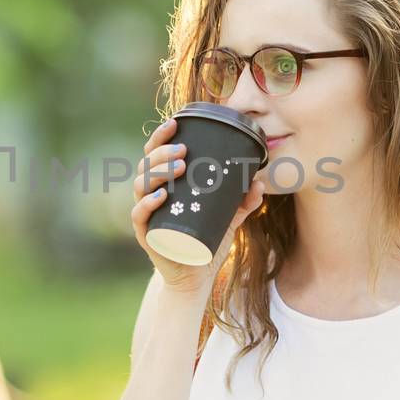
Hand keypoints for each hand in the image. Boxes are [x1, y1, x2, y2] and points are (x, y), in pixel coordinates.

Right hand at [130, 116, 266, 296]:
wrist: (195, 278)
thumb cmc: (206, 243)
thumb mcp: (228, 219)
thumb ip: (243, 202)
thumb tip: (259, 183)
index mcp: (165, 185)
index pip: (156, 154)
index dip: (161, 136)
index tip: (175, 122)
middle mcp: (151, 195)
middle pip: (147, 164)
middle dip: (163, 152)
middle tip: (184, 150)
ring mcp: (146, 214)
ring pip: (141, 185)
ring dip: (158, 172)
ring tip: (179, 167)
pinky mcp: (146, 235)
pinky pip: (140, 216)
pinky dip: (147, 204)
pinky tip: (160, 195)